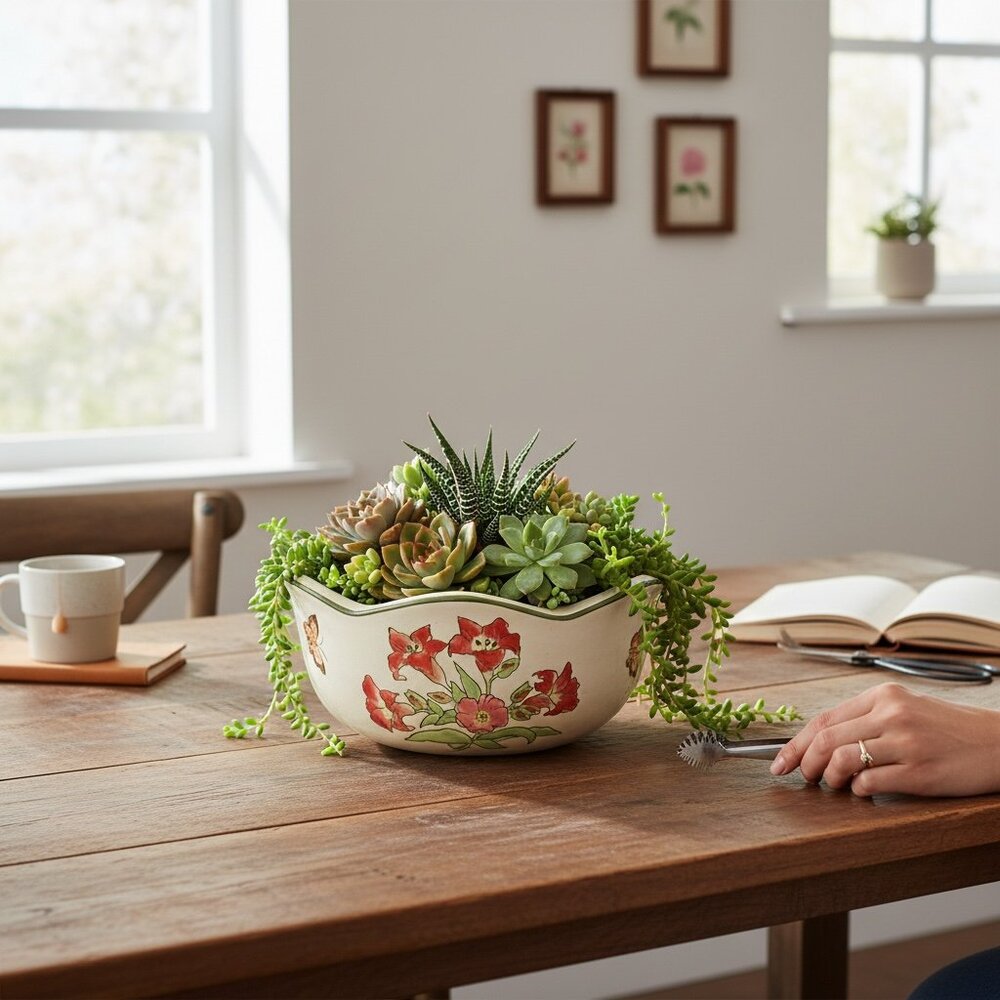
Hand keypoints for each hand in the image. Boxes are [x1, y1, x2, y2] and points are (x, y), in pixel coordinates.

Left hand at [770, 682, 999, 796]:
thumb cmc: (950, 729)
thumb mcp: (906, 710)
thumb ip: (867, 720)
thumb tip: (821, 742)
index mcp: (883, 695)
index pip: (824, 719)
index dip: (796, 743)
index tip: (781, 761)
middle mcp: (891, 714)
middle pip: (825, 739)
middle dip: (805, 763)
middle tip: (804, 778)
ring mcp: (905, 742)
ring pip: (841, 759)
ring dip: (829, 779)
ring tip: (834, 786)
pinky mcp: (920, 771)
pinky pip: (870, 782)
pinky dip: (857, 790)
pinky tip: (863, 791)